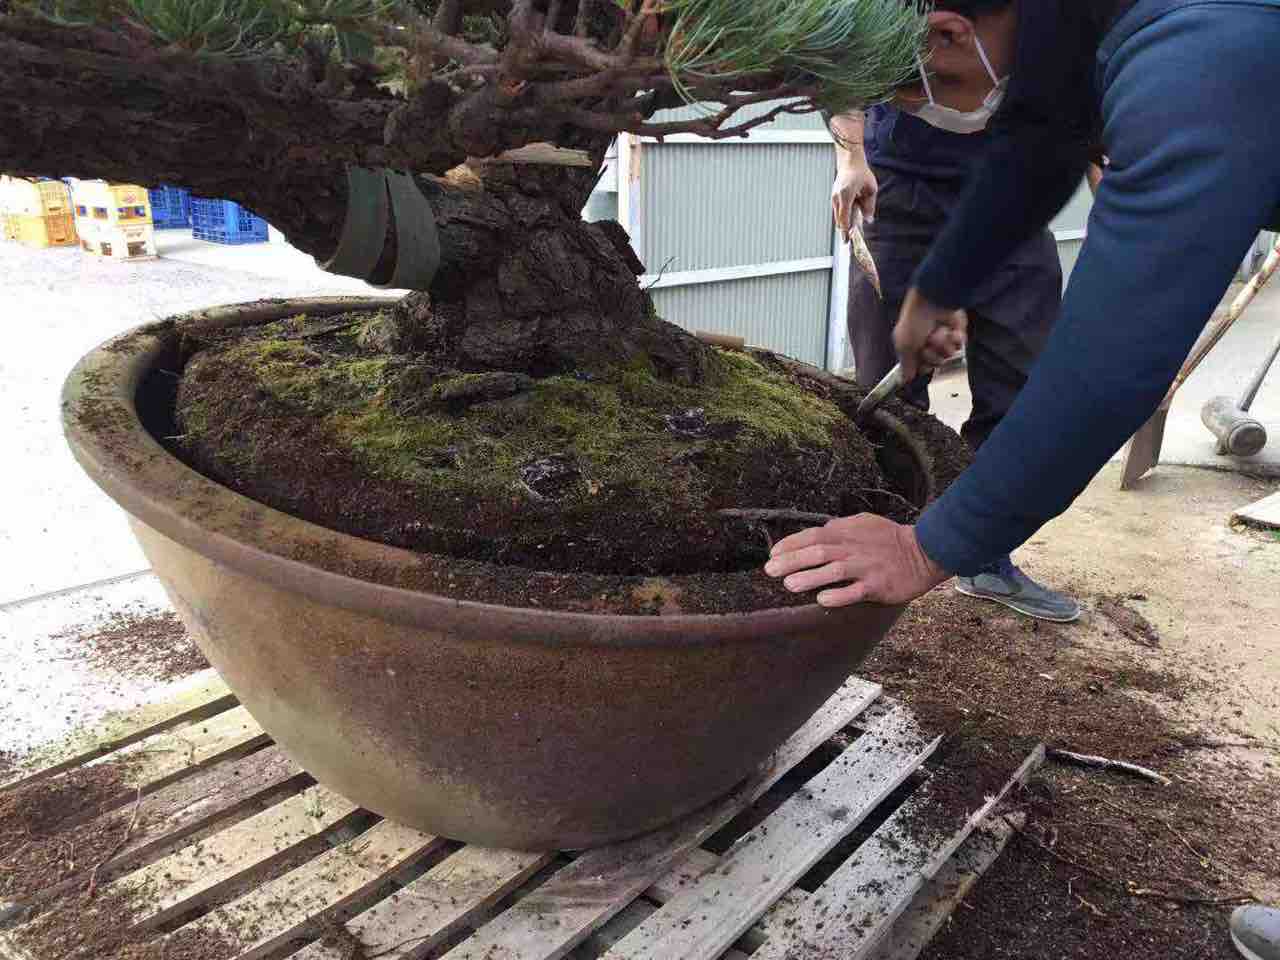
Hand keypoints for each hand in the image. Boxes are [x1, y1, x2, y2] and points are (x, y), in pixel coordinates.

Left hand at [763, 514, 950, 607]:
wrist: (924, 552)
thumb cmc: (889, 539)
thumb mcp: (863, 523)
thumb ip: (839, 527)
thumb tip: (815, 533)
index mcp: (847, 532)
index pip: (813, 535)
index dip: (791, 544)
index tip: (773, 554)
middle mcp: (854, 548)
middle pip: (818, 552)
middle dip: (792, 561)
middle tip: (770, 571)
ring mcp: (866, 566)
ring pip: (834, 570)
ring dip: (810, 577)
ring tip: (789, 585)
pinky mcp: (878, 585)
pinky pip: (856, 591)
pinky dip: (838, 595)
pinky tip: (822, 599)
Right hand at [831, 161, 877, 234]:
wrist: (850, 161)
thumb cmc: (861, 173)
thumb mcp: (870, 189)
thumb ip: (869, 206)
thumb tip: (868, 220)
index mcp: (845, 196)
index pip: (843, 218)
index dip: (845, 231)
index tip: (846, 241)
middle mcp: (837, 198)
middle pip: (839, 220)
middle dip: (845, 230)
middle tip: (850, 240)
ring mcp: (834, 197)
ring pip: (838, 216)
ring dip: (845, 222)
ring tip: (852, 227)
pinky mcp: (834, 197)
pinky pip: (838, 211)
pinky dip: (844, 216)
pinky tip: (851, 215)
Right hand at [893, 288, 967, 381]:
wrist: (933, 301)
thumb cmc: (914, 321)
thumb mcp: (903, 344)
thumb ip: (905, 364)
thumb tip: (904, 380)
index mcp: (914, 348)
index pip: (921, 368)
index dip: (922, 366)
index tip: (920, 360)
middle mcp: (929, 345)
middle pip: (935, 364)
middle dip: (932, 354)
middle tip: (927, 343)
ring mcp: (944, 339)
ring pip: (948, 355)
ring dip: (942, 344)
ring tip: (938, 332)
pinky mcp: (957, 333)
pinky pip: (960, 345)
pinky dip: (954, 338)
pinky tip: (949, 329)